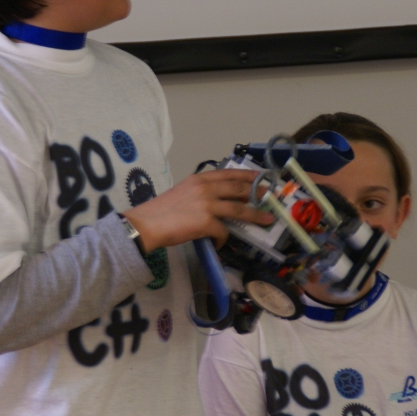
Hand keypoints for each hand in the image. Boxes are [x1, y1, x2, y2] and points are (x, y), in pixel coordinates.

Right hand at [124, 169, 272, 254]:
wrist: (146, 224)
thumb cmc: (161, 211)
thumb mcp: (182, 192)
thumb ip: (200, 192)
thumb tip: (217, 201)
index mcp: (199, 179)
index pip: (229, 173)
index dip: (247, 175)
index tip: (261, 176)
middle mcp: (205, 188)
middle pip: (238, 189)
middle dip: (257, 193)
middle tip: (270, 196)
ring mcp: (207, 205)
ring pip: (238, 209)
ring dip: (255, 216)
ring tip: (266, 220)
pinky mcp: (206, 222)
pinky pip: (223, 231)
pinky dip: (223, 239)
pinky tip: (219, 242)